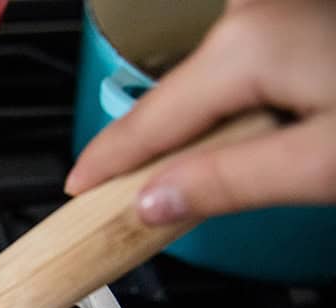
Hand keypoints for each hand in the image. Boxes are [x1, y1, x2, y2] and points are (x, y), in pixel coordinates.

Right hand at [64, 0, 335, 225]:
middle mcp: (253, 15)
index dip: (104, 164)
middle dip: (146, 155)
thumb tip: (151, 202)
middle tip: (127, 209)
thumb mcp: (321, 164)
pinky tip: (234, 146)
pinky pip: (236, 74)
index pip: (145, 121)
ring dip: (190, 137)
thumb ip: (229, 184)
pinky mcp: (294, 22)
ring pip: (204, 91)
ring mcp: (274, 12)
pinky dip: (222, 114)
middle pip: (171, 104)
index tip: (74, 192)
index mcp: (246, 46)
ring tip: (185, 186)